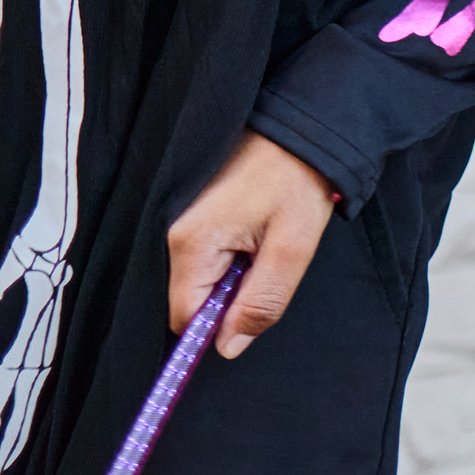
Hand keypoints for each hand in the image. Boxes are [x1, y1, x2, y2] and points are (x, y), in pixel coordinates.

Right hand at [164, 131, 337, 360]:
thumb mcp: (291, 248)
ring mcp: (180, 219)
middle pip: (189, 297)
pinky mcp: (193, 211)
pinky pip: (203, 254)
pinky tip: (255, 236)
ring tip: (264, 247)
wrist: (302, 127)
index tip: (249, 320)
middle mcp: (173, 232)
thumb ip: (260, 302)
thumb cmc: (298, 182)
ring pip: (198, 277)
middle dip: (227, 301)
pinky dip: (229, 257)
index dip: (214, 330)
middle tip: (266, 270)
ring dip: (231, 277)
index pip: (184, 316)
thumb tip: (227, 348)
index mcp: (191, 242)